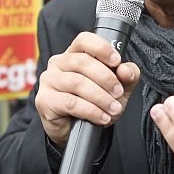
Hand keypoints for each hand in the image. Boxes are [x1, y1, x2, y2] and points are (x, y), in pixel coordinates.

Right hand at [34, 31, 140, 146]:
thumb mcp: (117, 88)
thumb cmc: (94, 103)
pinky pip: (70, 102)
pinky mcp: (45, 100)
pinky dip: (91, 110)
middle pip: (82, 61)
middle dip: (106, 78)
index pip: (84, 40)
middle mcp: (58, 63)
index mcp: (75, 54)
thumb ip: (127, 76)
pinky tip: (102, 117)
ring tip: (113, 108)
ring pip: (77, 82)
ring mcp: (49, 80)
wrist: (75, 132)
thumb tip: (126, 70)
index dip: (101, 48)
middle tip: (118, 92)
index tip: (117, 61)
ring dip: (100, 97)